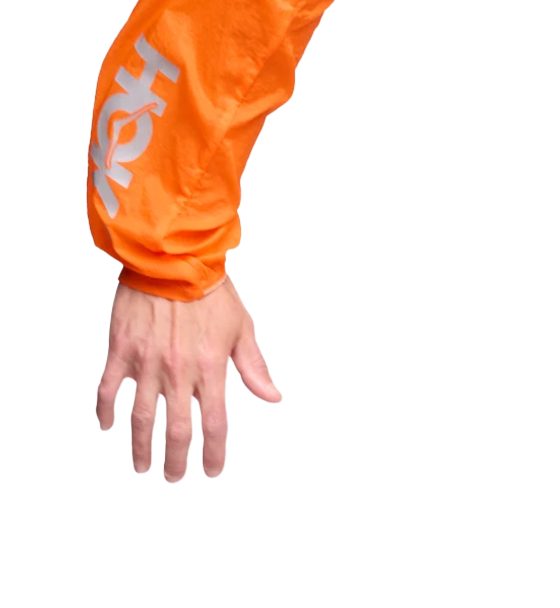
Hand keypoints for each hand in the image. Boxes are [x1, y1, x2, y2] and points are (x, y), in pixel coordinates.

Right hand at [95, 277, 281, 480]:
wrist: (175, 260)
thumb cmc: (212, 292)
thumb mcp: (242, 327)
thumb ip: (254, 367)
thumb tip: (273, 396)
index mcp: (211, 367)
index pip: (215, 423)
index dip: (214, 452)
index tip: (212, 471)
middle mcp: (178, 371)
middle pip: (177, 431)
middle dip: (176, 461)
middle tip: (174, 477)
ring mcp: (147, 363)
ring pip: (140, 419)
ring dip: (140, 447)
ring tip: (143, 466)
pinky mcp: (122, 351)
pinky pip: (109, 390)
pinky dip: (106, 411)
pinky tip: (108, 427)